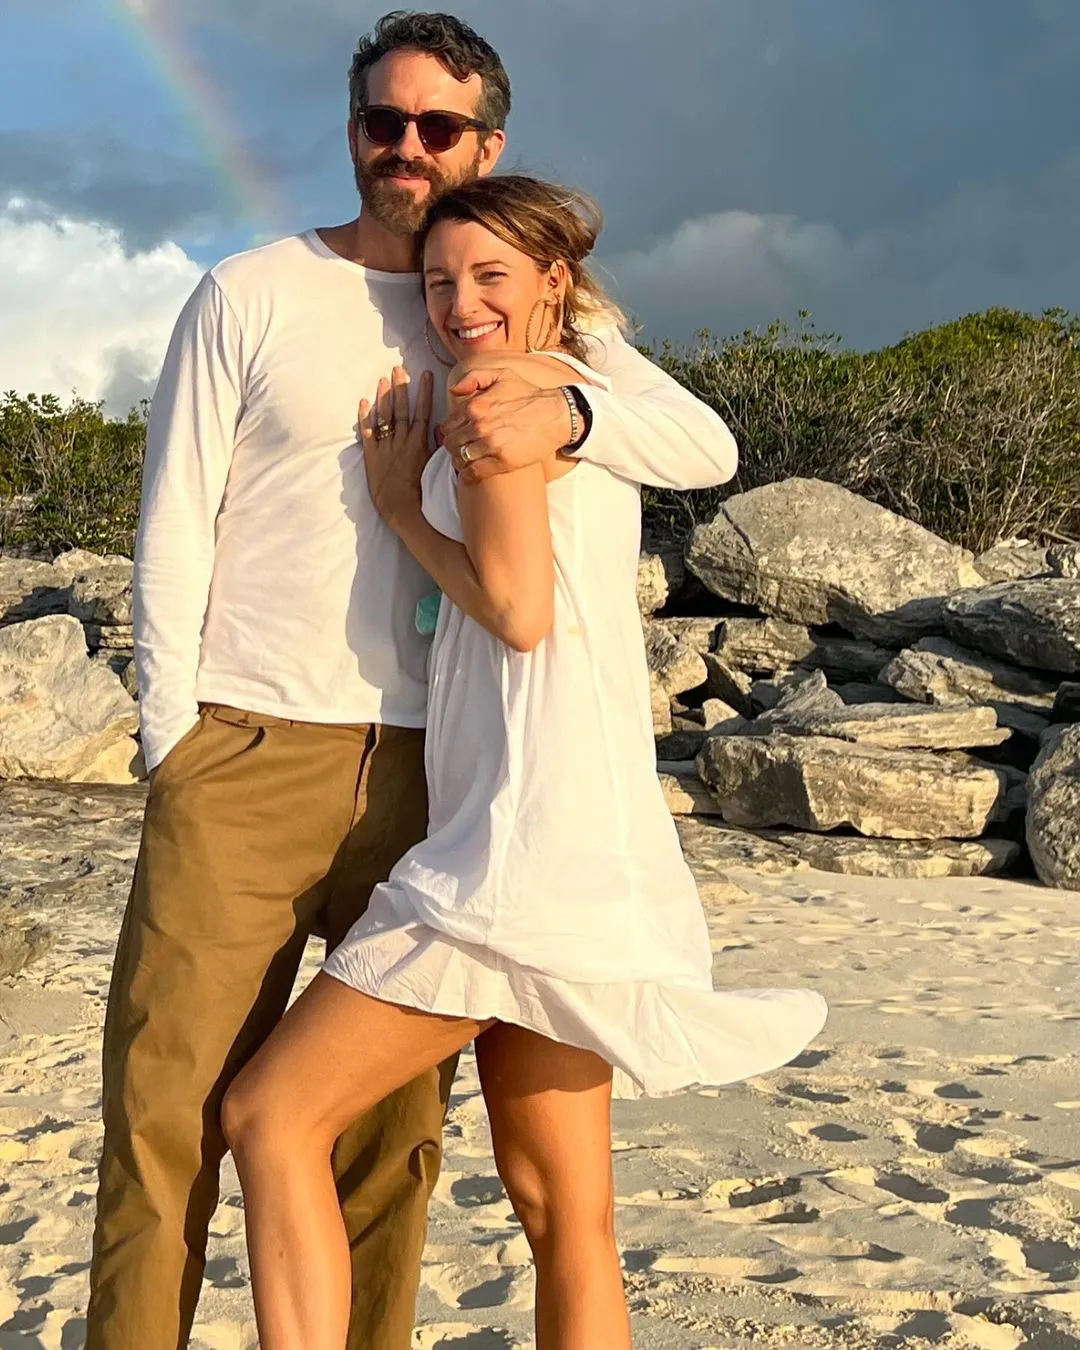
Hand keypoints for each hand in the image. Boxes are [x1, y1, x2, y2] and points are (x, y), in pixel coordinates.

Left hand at [359, 367, 434, 527]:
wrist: (401, 508)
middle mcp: (402, 440)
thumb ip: (440, 448)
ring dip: (384, 396)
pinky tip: (363, 402)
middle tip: (398, 368)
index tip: (424, 374)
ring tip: (383, 379)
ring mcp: (385, 446)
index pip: (423, 411)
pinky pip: (366, 432)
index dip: (424, 392)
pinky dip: (364, 416)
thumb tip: (447, 431)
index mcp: (419, 442)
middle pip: (401, 408)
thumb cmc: (422, 493)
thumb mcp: (436, 468)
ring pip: (384, 416)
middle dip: (400, 387)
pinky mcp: (371, 455)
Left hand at [437, 367, 573, 483]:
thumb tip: (453, 391)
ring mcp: (491, 444)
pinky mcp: (503, 461)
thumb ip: (474, 378)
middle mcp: (480, 425)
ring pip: (460, 458)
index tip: (456, 436)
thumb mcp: (502, 375)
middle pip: (451, 443)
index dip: (449, 432)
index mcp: (475, 406)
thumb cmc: (529, 395)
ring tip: (465, 462)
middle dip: (452, 447)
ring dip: (459, 462)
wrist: (556, 414)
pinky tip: (470, 474)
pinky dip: (468, 475)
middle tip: (459, 450)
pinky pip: (474, 472)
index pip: (447, 425)